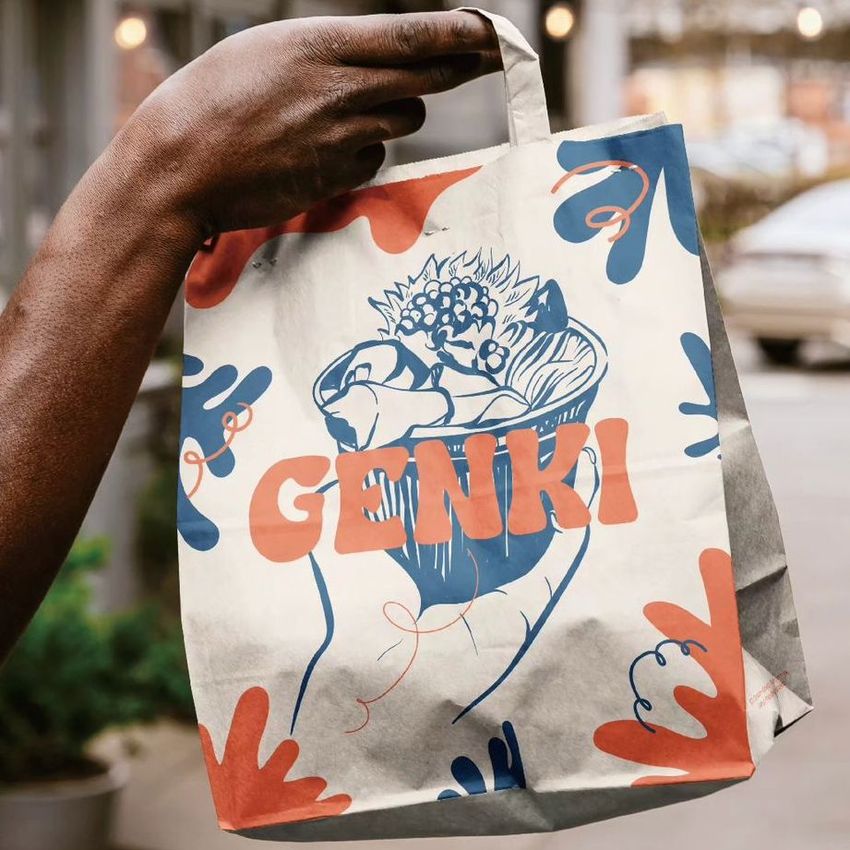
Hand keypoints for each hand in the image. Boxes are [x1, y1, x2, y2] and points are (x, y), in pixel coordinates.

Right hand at [117, 11, 499, 236]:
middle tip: (485, 57)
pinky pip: (375, 158)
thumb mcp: (267, 52)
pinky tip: (324, 149)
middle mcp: (340, 89)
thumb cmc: (212, 101)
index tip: (493, 32)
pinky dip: (364, 151)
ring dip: (396, 112)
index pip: (411, 37)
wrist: (181, 166)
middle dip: (457, 67)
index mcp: (320, 45)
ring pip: (404, 121)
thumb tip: (375, 59)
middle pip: (424, 80)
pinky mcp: (338, 177)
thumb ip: (326, 54)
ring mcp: (342, 137)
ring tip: (349, 110)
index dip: (459, 35)